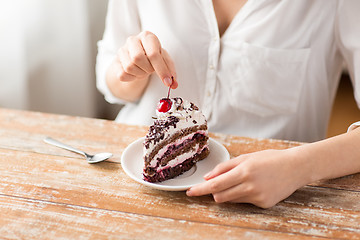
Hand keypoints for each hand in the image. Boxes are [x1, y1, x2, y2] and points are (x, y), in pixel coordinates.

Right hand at [116, 31, 177, 87]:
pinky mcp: (116, 62)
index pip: (153, 54)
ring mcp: (122, 50)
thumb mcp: (164, 59)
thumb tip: (174, 84)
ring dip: (140, 74)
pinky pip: (122, 74)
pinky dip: (132, 78)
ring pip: (129, 67)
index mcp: (147, 36)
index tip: (168, 82)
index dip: (162, 70)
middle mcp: (133, 40)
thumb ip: (170, 71)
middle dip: (148, 69)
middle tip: (151, 70)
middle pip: (138, 58)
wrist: (136, 57)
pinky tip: (136, 73)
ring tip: (144, 70)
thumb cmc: (152, 56)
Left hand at [186, 148, 308, 207]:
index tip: (190, 192)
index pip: (215, 185)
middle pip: (220, 196)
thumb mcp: (246, 158)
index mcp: (244, 172)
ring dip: (228, 193)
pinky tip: (255, 186)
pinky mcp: (264, 205)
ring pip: (231, 200)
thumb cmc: (270, 159)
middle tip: (216, 184)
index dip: (200, 189)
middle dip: (214, 192)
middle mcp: (250, 187)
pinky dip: (242, 195)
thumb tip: (208, 177)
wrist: (295, 168)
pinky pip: (244, 202)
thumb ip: (225, 167)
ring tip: (241, 181)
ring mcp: (257, 198)